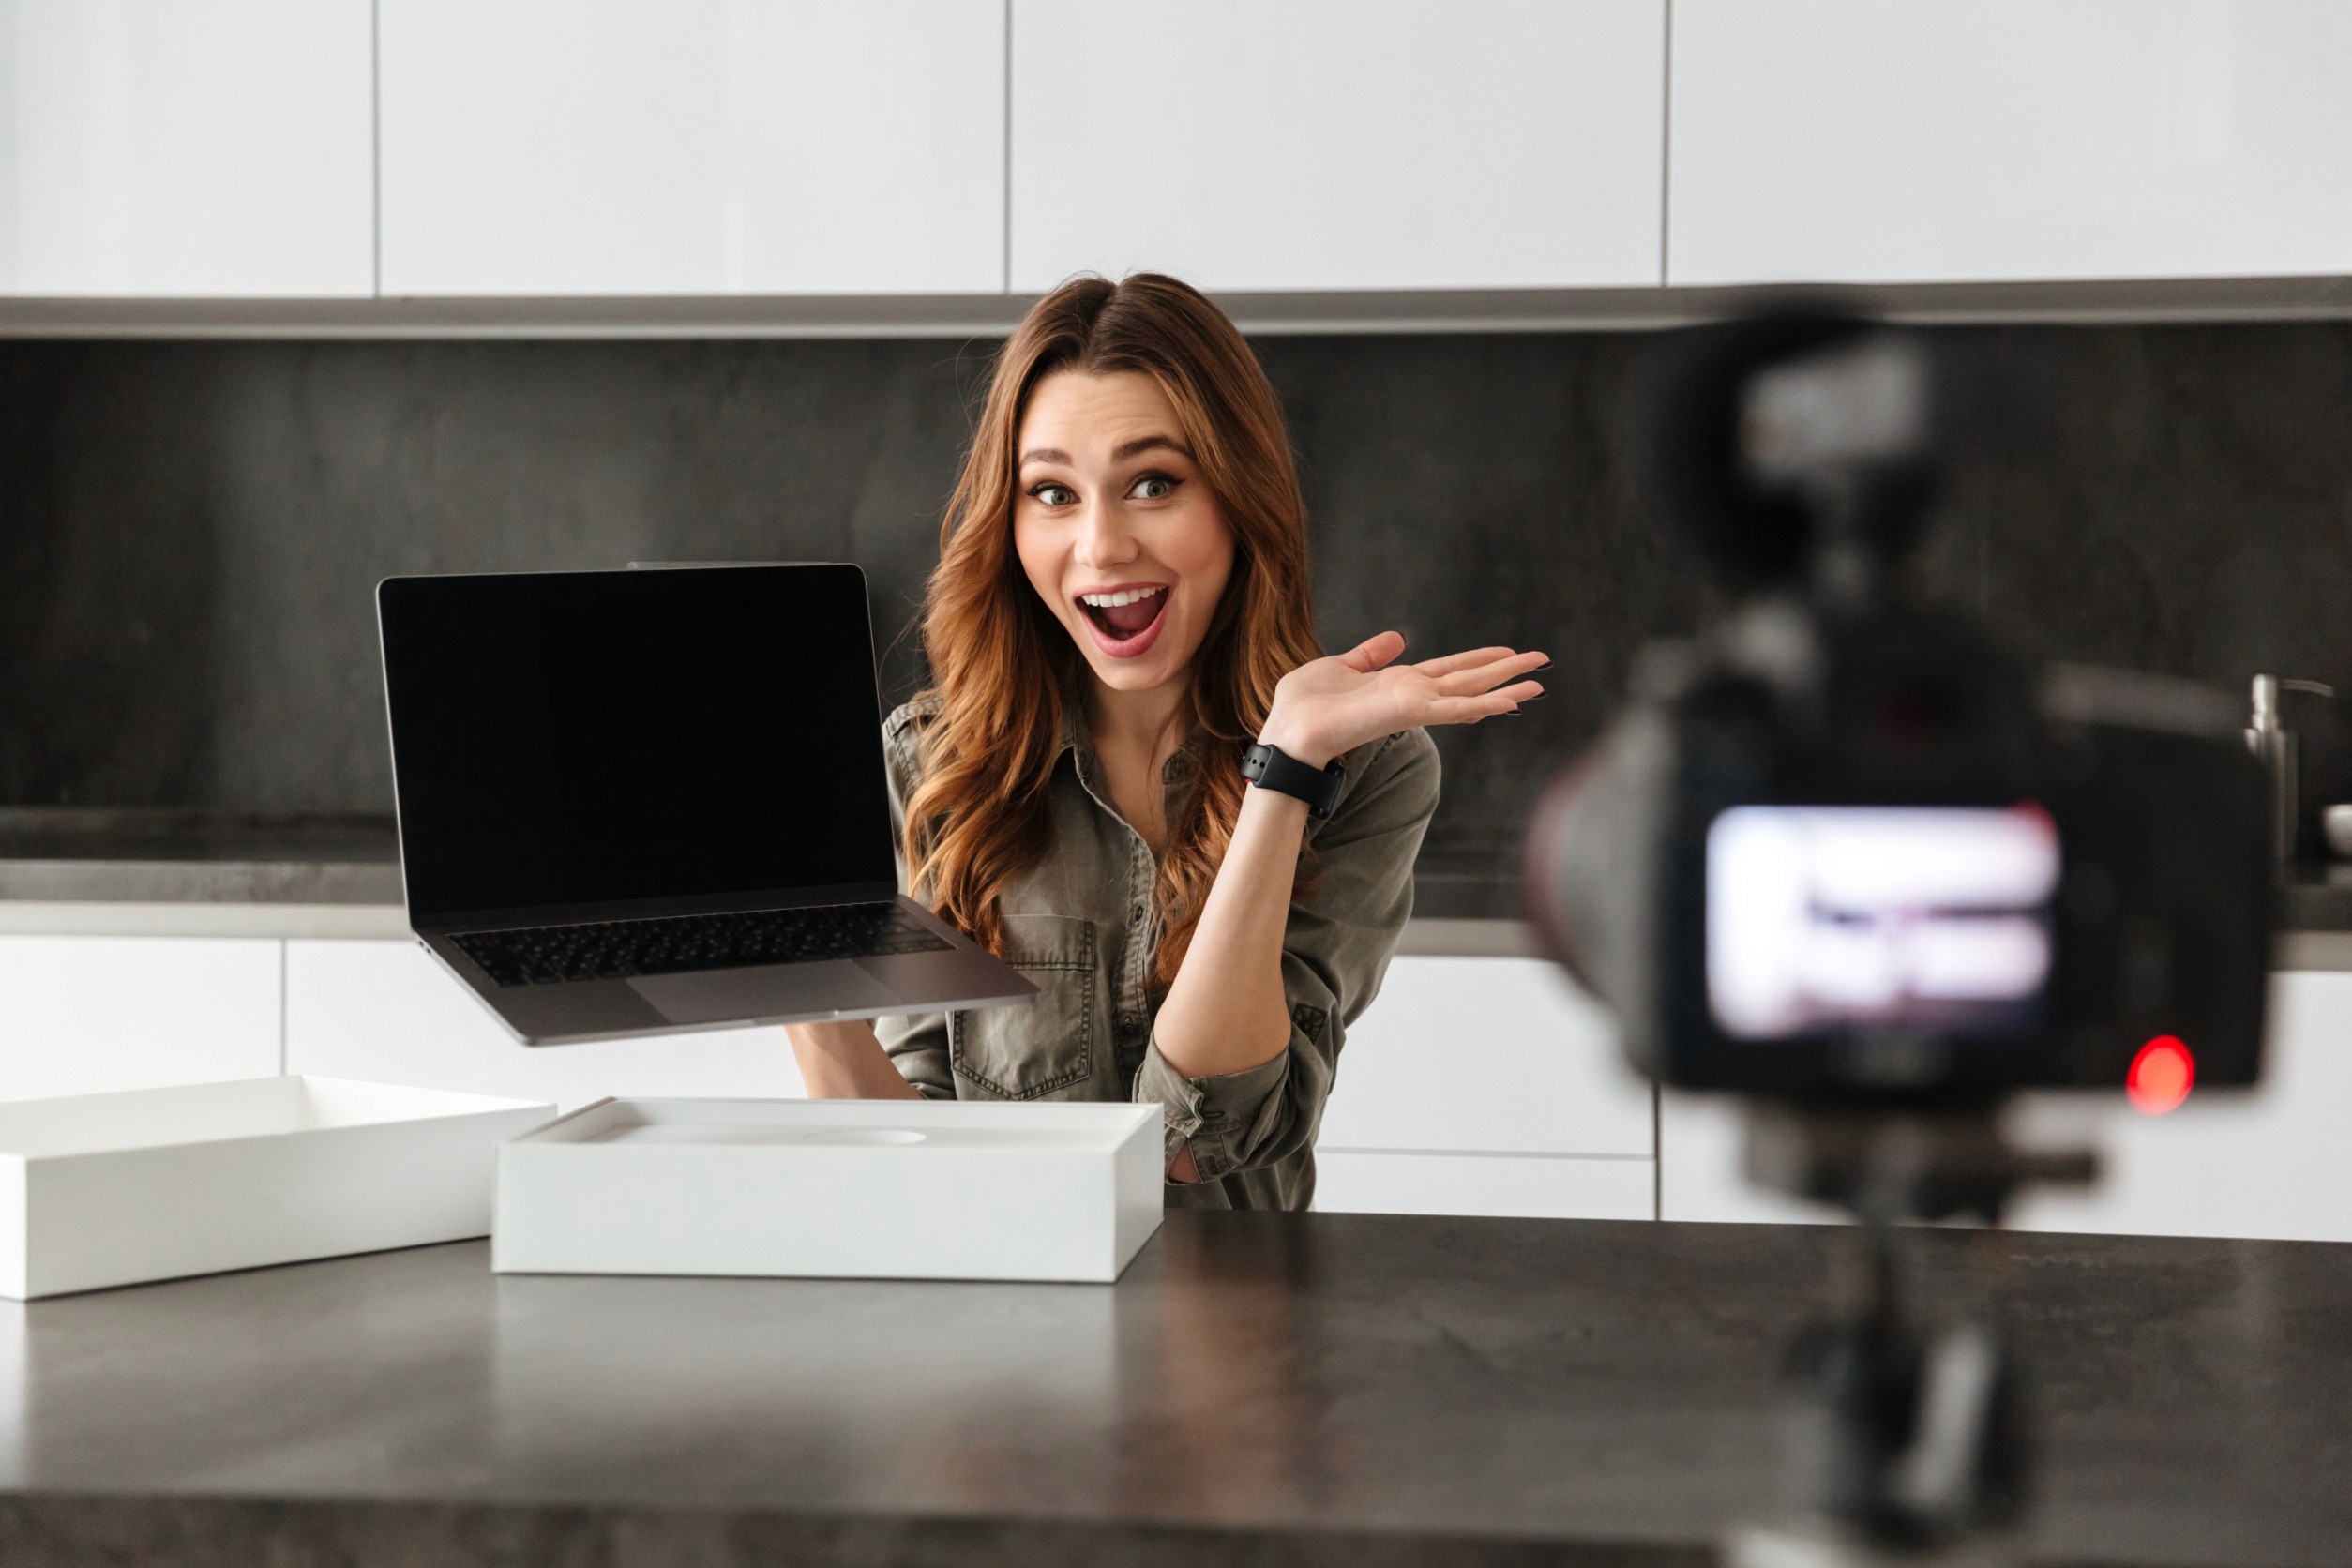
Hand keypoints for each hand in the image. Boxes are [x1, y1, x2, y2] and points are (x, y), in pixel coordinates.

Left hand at [1256, 632, 1545, 767]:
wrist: (1288, 732)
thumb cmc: (1304, 706)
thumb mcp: (1340, 666)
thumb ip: (1370, 654)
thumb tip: (1397, 637)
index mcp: (1398, 683)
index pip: (1448, 669)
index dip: (1478, 660)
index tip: (1506, 653)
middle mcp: (1412, 695)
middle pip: (1469, 679)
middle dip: (1505, 671)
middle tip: (1542, 661)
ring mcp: (1413, 706)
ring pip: (1470, 694)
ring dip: (1506, 688)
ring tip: (1539, 682)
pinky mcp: (1408, 714)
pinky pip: (1452, 709)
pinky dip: (1482, 706)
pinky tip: (1509, 702)